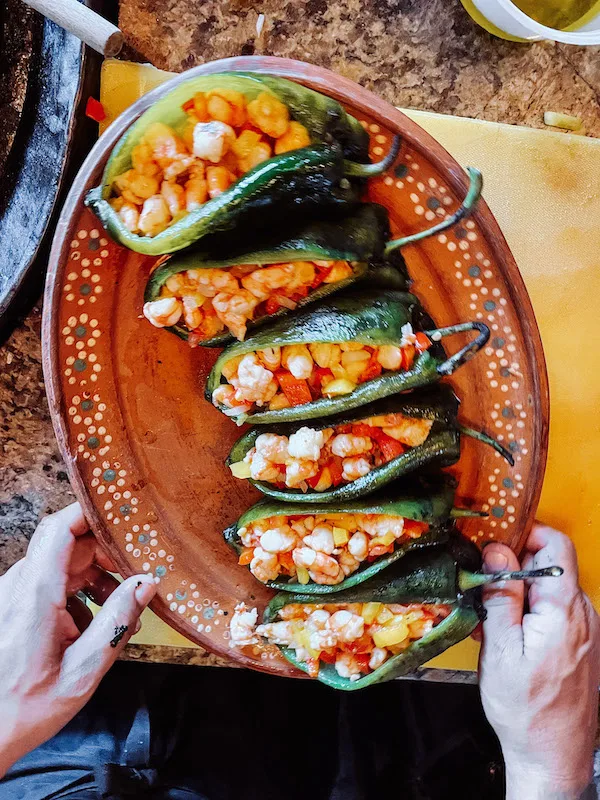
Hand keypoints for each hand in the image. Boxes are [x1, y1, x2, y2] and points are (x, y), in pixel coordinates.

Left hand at [0, 503, 156, 776]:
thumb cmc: (25, 709)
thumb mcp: (82, 672)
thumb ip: (116, 623)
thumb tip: (146, 583)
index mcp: (35, 595)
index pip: (60, 529)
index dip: (91, 511)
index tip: (123, 511)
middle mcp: (20, 586)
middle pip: (67, 542)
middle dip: (106, 550)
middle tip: (137, 569)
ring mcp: (15, 594)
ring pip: (61, 562)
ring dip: (95, 573)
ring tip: (119, 604)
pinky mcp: (16, 606)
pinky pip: (52, 582)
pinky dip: (78, 591)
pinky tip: (93, 622)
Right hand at [478, 523, 599, 799]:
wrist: (553, 756)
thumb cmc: (525, 709)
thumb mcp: (500, 648)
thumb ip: (501, 595)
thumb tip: (497, 551)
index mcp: (564, 609)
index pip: (555, 544)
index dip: (524, 533)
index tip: (493, 541)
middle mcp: (582, 613)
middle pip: (551, 564)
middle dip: (515, 566)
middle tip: (483, 586)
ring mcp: (585, 629)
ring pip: (550, 588)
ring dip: (520, 592)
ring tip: (493, 619)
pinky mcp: (580, 643)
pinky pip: (555, 610)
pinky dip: (531, 611)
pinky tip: (509, 635)